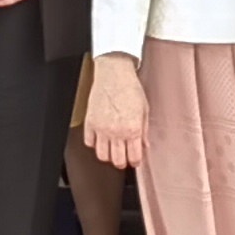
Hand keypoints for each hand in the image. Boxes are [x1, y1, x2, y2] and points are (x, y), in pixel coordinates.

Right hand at [82, 53, 149, 173]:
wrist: (113, 72)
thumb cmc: (130, 87)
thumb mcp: (144, 109)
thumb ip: (144, 130)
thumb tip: (144, 144)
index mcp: (133, 129)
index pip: (134, 157)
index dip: (136, 161)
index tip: (136, 159)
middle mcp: (116, 132)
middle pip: (118, 161)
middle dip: (123, 162)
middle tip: (125, 157)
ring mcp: (101, 129)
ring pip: (102, 156)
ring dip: (108, 155)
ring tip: (112, 149)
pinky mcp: (89, 123)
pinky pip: (89, 142)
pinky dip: (95, 143)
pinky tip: (101, 138)